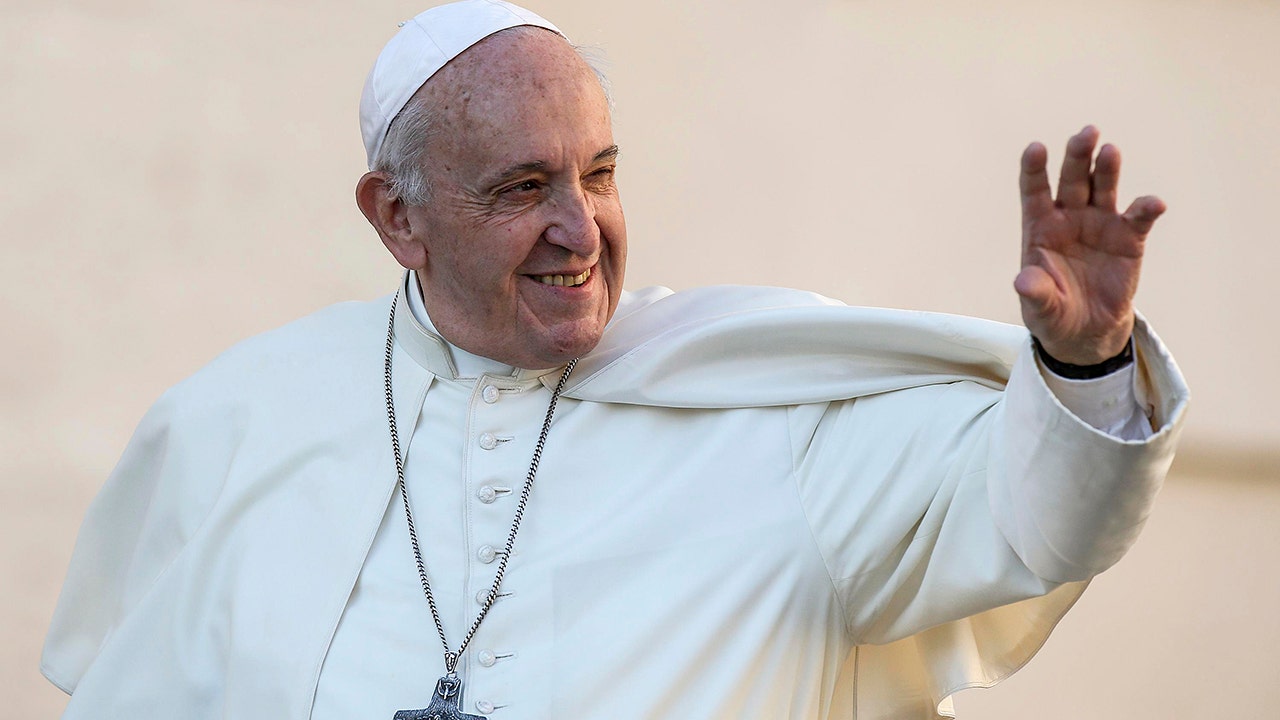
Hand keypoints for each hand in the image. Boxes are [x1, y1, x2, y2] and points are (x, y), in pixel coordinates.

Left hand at [1015, 125, 1165, 364]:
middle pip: (1073, 180)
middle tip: (1086, 133)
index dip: (1034, 170)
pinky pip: (1138, 219)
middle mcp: (1070, 218)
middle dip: (1078, 156)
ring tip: (1110, 151)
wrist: (1085, 330)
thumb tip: (1023, 282)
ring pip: (1104, 188)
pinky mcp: (1128, 238)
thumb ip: (1034, 292)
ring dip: (1107, 169)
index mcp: (1041, 228)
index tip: (1035, 148)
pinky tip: (1153, 204)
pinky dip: (1146, 209)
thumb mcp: (1040, 307)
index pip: (1035, 191)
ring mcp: (1100, 224)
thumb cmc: (1054, 311)